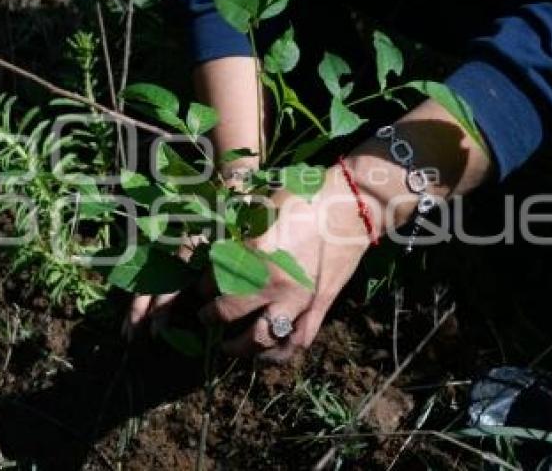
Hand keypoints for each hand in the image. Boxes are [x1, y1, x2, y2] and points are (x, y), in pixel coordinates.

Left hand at [198, 164, 392, 361]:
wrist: (349, 206)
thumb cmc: (305, 199)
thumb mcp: (264, 209)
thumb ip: (241, 234)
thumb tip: (221, 248)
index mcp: (255, 254)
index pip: (216, 280)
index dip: (204, 287)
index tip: (202, 288)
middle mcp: (273, 282)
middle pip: (230, 313)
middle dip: (212, 317)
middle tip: (206, 316)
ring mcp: (298, 299)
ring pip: (262, 338)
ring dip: (241, 347)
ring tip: (230, 346)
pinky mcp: (319, 307)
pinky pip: (298, 340)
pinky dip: (281, 352)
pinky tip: (268, 353)